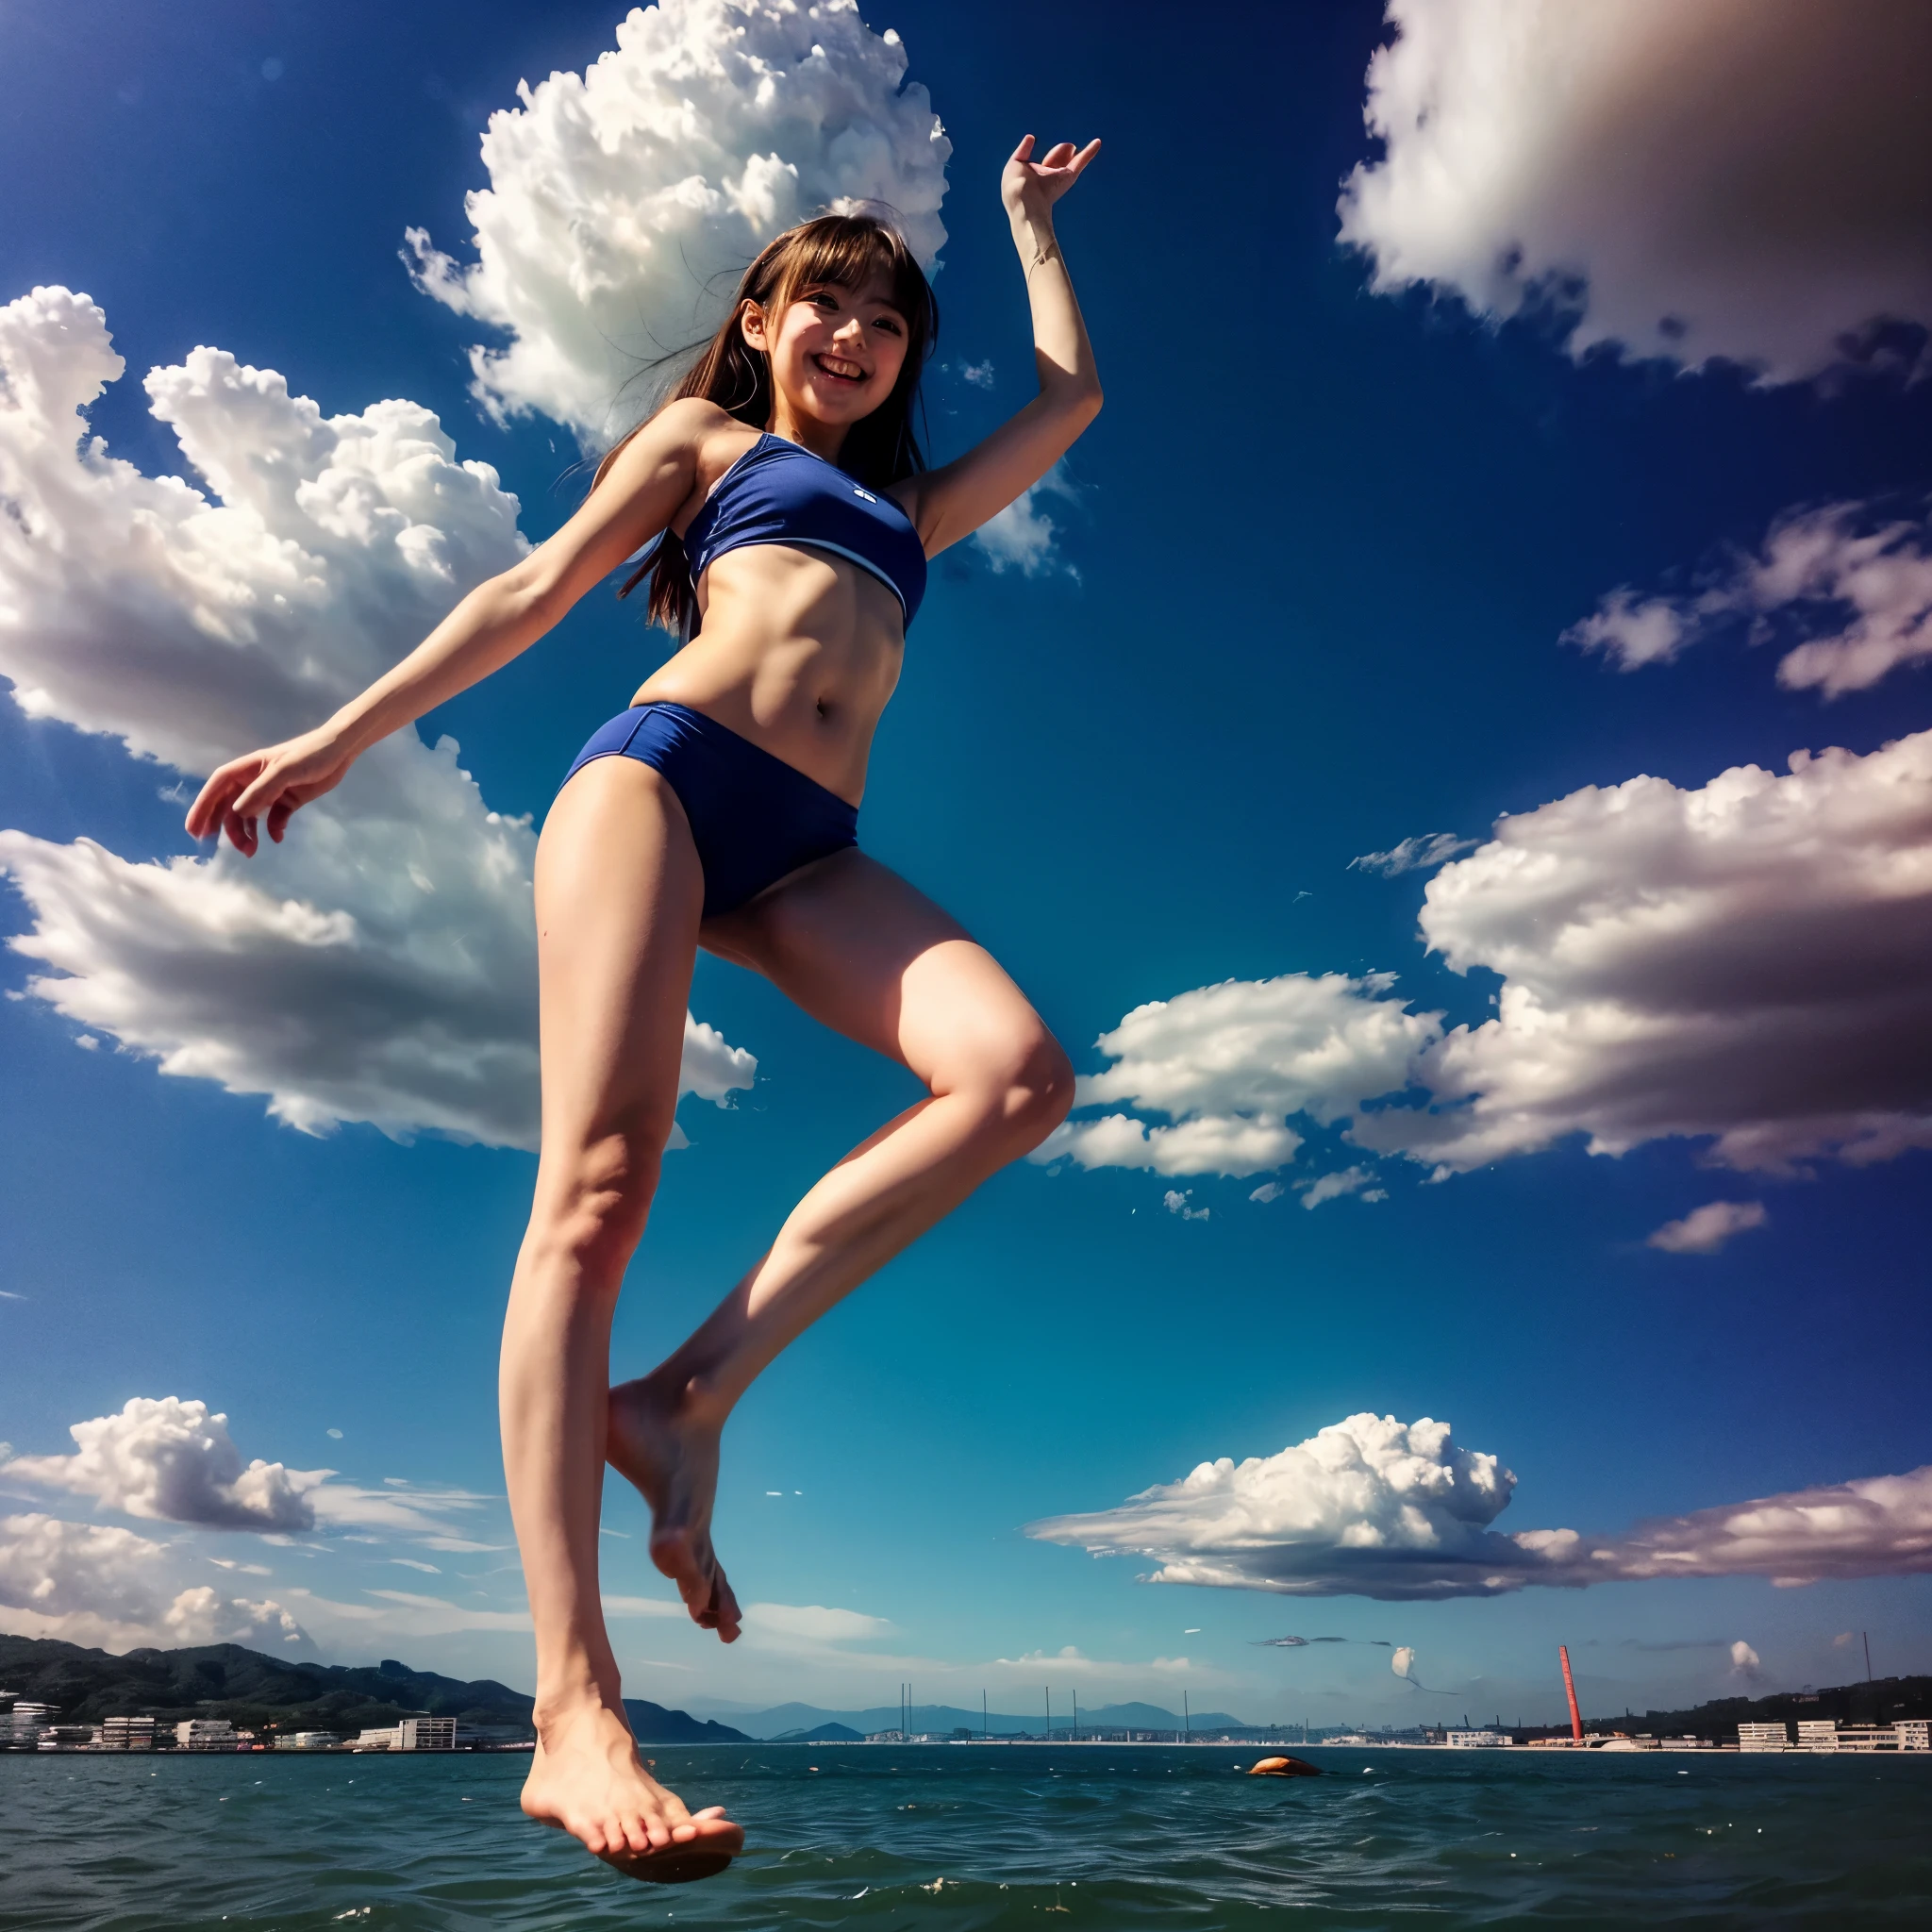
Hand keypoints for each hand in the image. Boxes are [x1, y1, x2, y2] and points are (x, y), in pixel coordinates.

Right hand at [184, 723, 357, 855]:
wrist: (341, 751)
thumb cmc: (310, 755)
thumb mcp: (284, 771)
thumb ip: (262, 791)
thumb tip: (238, 812)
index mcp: (249, 769)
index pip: (218, 787)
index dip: (203, 806)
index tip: (194, 828)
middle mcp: (255, 781)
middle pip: (230, 805)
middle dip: (223, 826)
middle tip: (216, 847)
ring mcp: (272, 792)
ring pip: (250, 816)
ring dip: (246, 833)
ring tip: (250, 850)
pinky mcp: (289, 801)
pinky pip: (274, 819)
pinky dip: (272, 830)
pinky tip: (277, 838)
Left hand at [1001, 134, 1100, 226]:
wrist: (1024, 199)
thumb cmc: (1015, 184)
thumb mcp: (1015, 163)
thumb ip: (1023, 150)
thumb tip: (1031, 137)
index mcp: (1037, 174)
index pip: (1045, 162)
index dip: (1046, 154)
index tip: (1037, 142)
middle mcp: (1050, 176)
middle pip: (1059, 159)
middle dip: (1063, 151)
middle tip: (1069, 146)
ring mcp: (1060, 177)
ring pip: (1071, 161)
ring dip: (1074, 153)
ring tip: (1081, 145)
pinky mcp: (1068, 177)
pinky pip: (1081, 162)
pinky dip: (1089, 152)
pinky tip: (1097, 142)